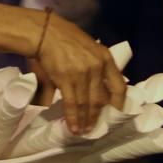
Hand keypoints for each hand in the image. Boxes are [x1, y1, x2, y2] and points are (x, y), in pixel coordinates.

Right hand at [34, 13, 126, 133]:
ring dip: (85, 120)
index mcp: (105, 58)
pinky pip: (72, 103)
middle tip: (95, 128)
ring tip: (83, 131)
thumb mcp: (88, 47)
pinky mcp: (66, 80)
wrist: (43, 31)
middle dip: (98, 116)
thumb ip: (94, 67)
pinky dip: (73, 117)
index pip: (119, 85)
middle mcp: (96, 67)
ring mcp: (82, 74)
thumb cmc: (64, 38)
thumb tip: (93, 90)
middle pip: (101, 99)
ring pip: (86, 104)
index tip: (116, 112)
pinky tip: (74, 127)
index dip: (119, 102)